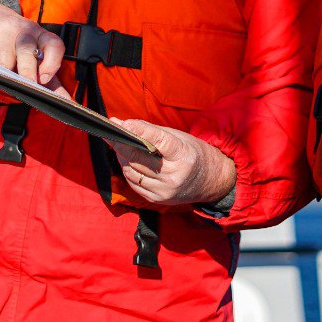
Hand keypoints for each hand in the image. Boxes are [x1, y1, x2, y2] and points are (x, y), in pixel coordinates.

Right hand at [0, 0, 65, 87]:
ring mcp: (4, 37)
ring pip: (4, 56)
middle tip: (28, 84)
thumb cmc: (20, 47)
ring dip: (5, 73)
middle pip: (27, 50)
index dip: (52, 62)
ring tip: (7, 84)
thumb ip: (53, 83)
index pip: (54, 45)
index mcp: (43, 38)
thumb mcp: (39, 60)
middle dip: (27, 69)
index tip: (45, 79)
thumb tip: (67, 102)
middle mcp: (25, 34)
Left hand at [109, 118, 236, 206]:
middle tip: (111, 131)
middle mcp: (174, 176)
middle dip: (121, 143)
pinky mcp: (156, 199)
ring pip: (131, 171)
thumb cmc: (192, 153)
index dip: (140, 131)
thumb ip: (152, 132)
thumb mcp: (179, 137)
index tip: (123, 122)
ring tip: (119, 144)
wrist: (210, 181)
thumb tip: (123, 124)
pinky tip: (126, 160)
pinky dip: (127, 169)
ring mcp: (164, 190)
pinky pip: (133, 183)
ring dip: (121, 156)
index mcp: (183, 156)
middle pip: (138, 158)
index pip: (159, 142)